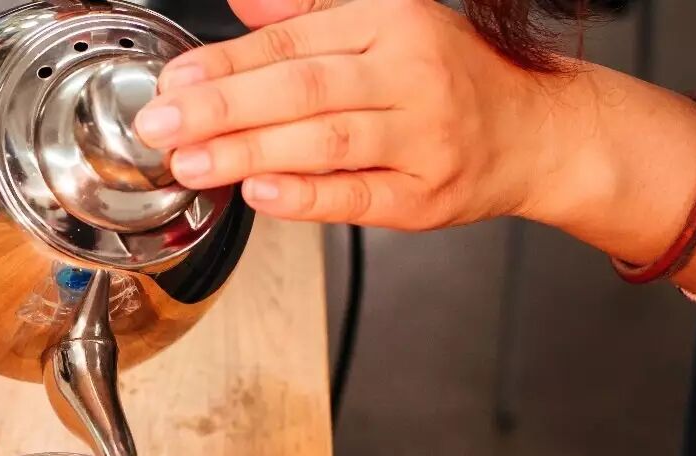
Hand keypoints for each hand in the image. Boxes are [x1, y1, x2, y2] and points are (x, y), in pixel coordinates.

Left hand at [133, 0, 561, 228]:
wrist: (534, 133)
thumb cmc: (449, 79)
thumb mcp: (387, 25)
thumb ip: (310, 17)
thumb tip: (243, 4)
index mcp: (390, 22)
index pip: (291, 44)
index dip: (224, 64)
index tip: (172, 82)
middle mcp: (409, 74)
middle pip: (301, 89)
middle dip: (221, 108)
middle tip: (161, 125)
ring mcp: (421, 138)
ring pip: (325, 142)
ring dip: (250, 152)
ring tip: (192, 162)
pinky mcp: (424, 195)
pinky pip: (357, 195)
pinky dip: (305, 196)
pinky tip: (259, 194)